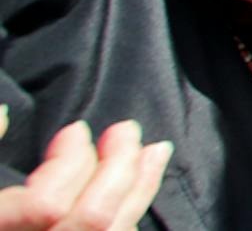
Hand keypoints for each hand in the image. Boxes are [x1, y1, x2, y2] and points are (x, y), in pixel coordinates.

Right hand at [0, 120, 170, 230]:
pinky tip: (137, 192)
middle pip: (91, 220)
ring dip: (138, 190)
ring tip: (155, 152)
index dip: (70, 162)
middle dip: (118, 169)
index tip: (76, 129)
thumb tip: (4, 113)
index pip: (47, 206)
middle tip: (127, 130)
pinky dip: (129, 216)